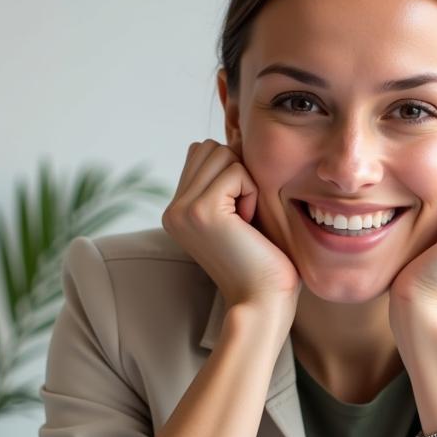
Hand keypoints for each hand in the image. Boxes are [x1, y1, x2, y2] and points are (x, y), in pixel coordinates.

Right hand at [163, 140, 300, 315]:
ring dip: (245, 183)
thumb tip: (235, 133)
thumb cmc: (263, 262)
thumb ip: (228, 179)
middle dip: (238, 174)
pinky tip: (248, 226)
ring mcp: (182, 209)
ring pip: (222, 154)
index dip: (234, 173)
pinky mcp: (202, 211)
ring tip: (246, 223)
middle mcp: (173, 209)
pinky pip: (237, 171)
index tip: (242, 217)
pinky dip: (252, 194)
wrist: (263, 302)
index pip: (203, 153)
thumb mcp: (240, 213)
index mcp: (178, 210)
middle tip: (245, 219)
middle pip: (210, 148)